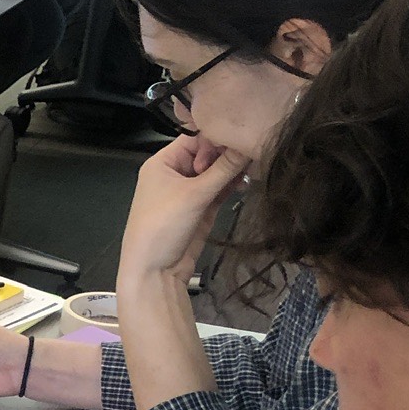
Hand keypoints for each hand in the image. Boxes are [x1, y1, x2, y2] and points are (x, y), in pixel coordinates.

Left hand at [118, 134, 249, 284]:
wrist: (155, 271)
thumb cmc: (162, 227)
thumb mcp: (194, 194)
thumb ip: (224, 168)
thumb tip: (249, 143)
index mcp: (163, 162)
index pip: (195, 137)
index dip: (217, 137)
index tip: (239, 140)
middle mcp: (175, 172)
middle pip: (209, 152)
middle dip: (229, 153)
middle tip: (251, 154)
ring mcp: (189, 190)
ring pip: (217, 171)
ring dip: (233, 169)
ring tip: (253, 168)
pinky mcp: (202, 206)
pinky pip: (221, 188)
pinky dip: (233, 184)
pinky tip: (246, 182)